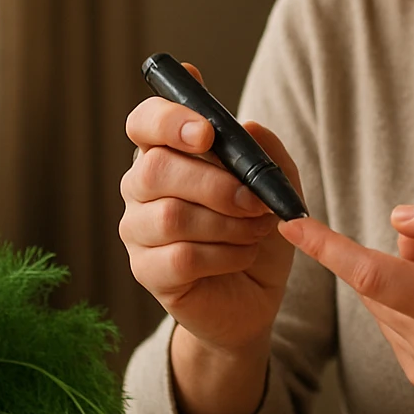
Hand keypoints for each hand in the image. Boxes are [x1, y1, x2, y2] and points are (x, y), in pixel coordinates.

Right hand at [120, 62, 301, 356]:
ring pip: (172, 217)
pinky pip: (182, 257)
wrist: (255, 292)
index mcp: (167, 152)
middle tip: (255, 201)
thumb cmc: (256, 230)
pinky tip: (242, 256)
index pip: (145, 122)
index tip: (207, 132)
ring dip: (229, 224)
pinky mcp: (146, 270)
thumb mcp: (275, 187)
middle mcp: (141, 187)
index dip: (169, 120)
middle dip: (216, 184)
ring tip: (257, 231)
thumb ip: (266, 153)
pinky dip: (225, 255)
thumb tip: (249, 127)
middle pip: (156, 169)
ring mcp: (138, 229)